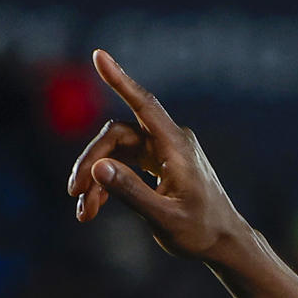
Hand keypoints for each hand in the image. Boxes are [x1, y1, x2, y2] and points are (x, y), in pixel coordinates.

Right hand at [66, 50, 249, 262]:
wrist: (224, 243)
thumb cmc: (201, 232)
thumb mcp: (164, 218)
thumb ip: (130, 192)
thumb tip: (97, 166)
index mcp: (176, 147)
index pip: (144, 104)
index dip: (119, 80)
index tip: (99, 55)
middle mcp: (170, 141)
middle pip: (117, 136)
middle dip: (91, 163)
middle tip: (73, 193)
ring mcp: (163, 151)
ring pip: (116, 152)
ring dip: (97, 179)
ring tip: (84, 212)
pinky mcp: (158, 163)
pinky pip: (124, 164)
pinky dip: (109, 184)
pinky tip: (94, 208)